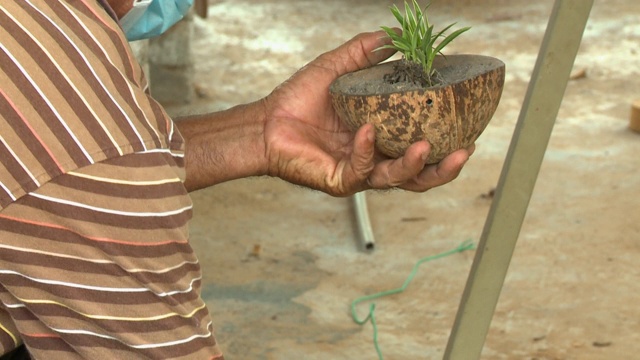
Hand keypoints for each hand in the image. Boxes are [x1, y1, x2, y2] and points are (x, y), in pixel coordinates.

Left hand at [262, 30, 473, 196]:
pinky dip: (366, 150)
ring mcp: (359, 172)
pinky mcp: (340, 180)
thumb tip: (396, 32)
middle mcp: (375, 158)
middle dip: (444, 168)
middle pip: (420, 174)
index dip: (446, 141)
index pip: (422, 145)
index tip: (468, 127)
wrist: (267, 120)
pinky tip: (367, 131)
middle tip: (463, 150)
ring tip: (426, 147)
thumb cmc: (301, 99)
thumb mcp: (339, 67)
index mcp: (382, 137)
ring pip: (397, 180)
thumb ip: (366, 51)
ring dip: (415, 166)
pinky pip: (360, 170)